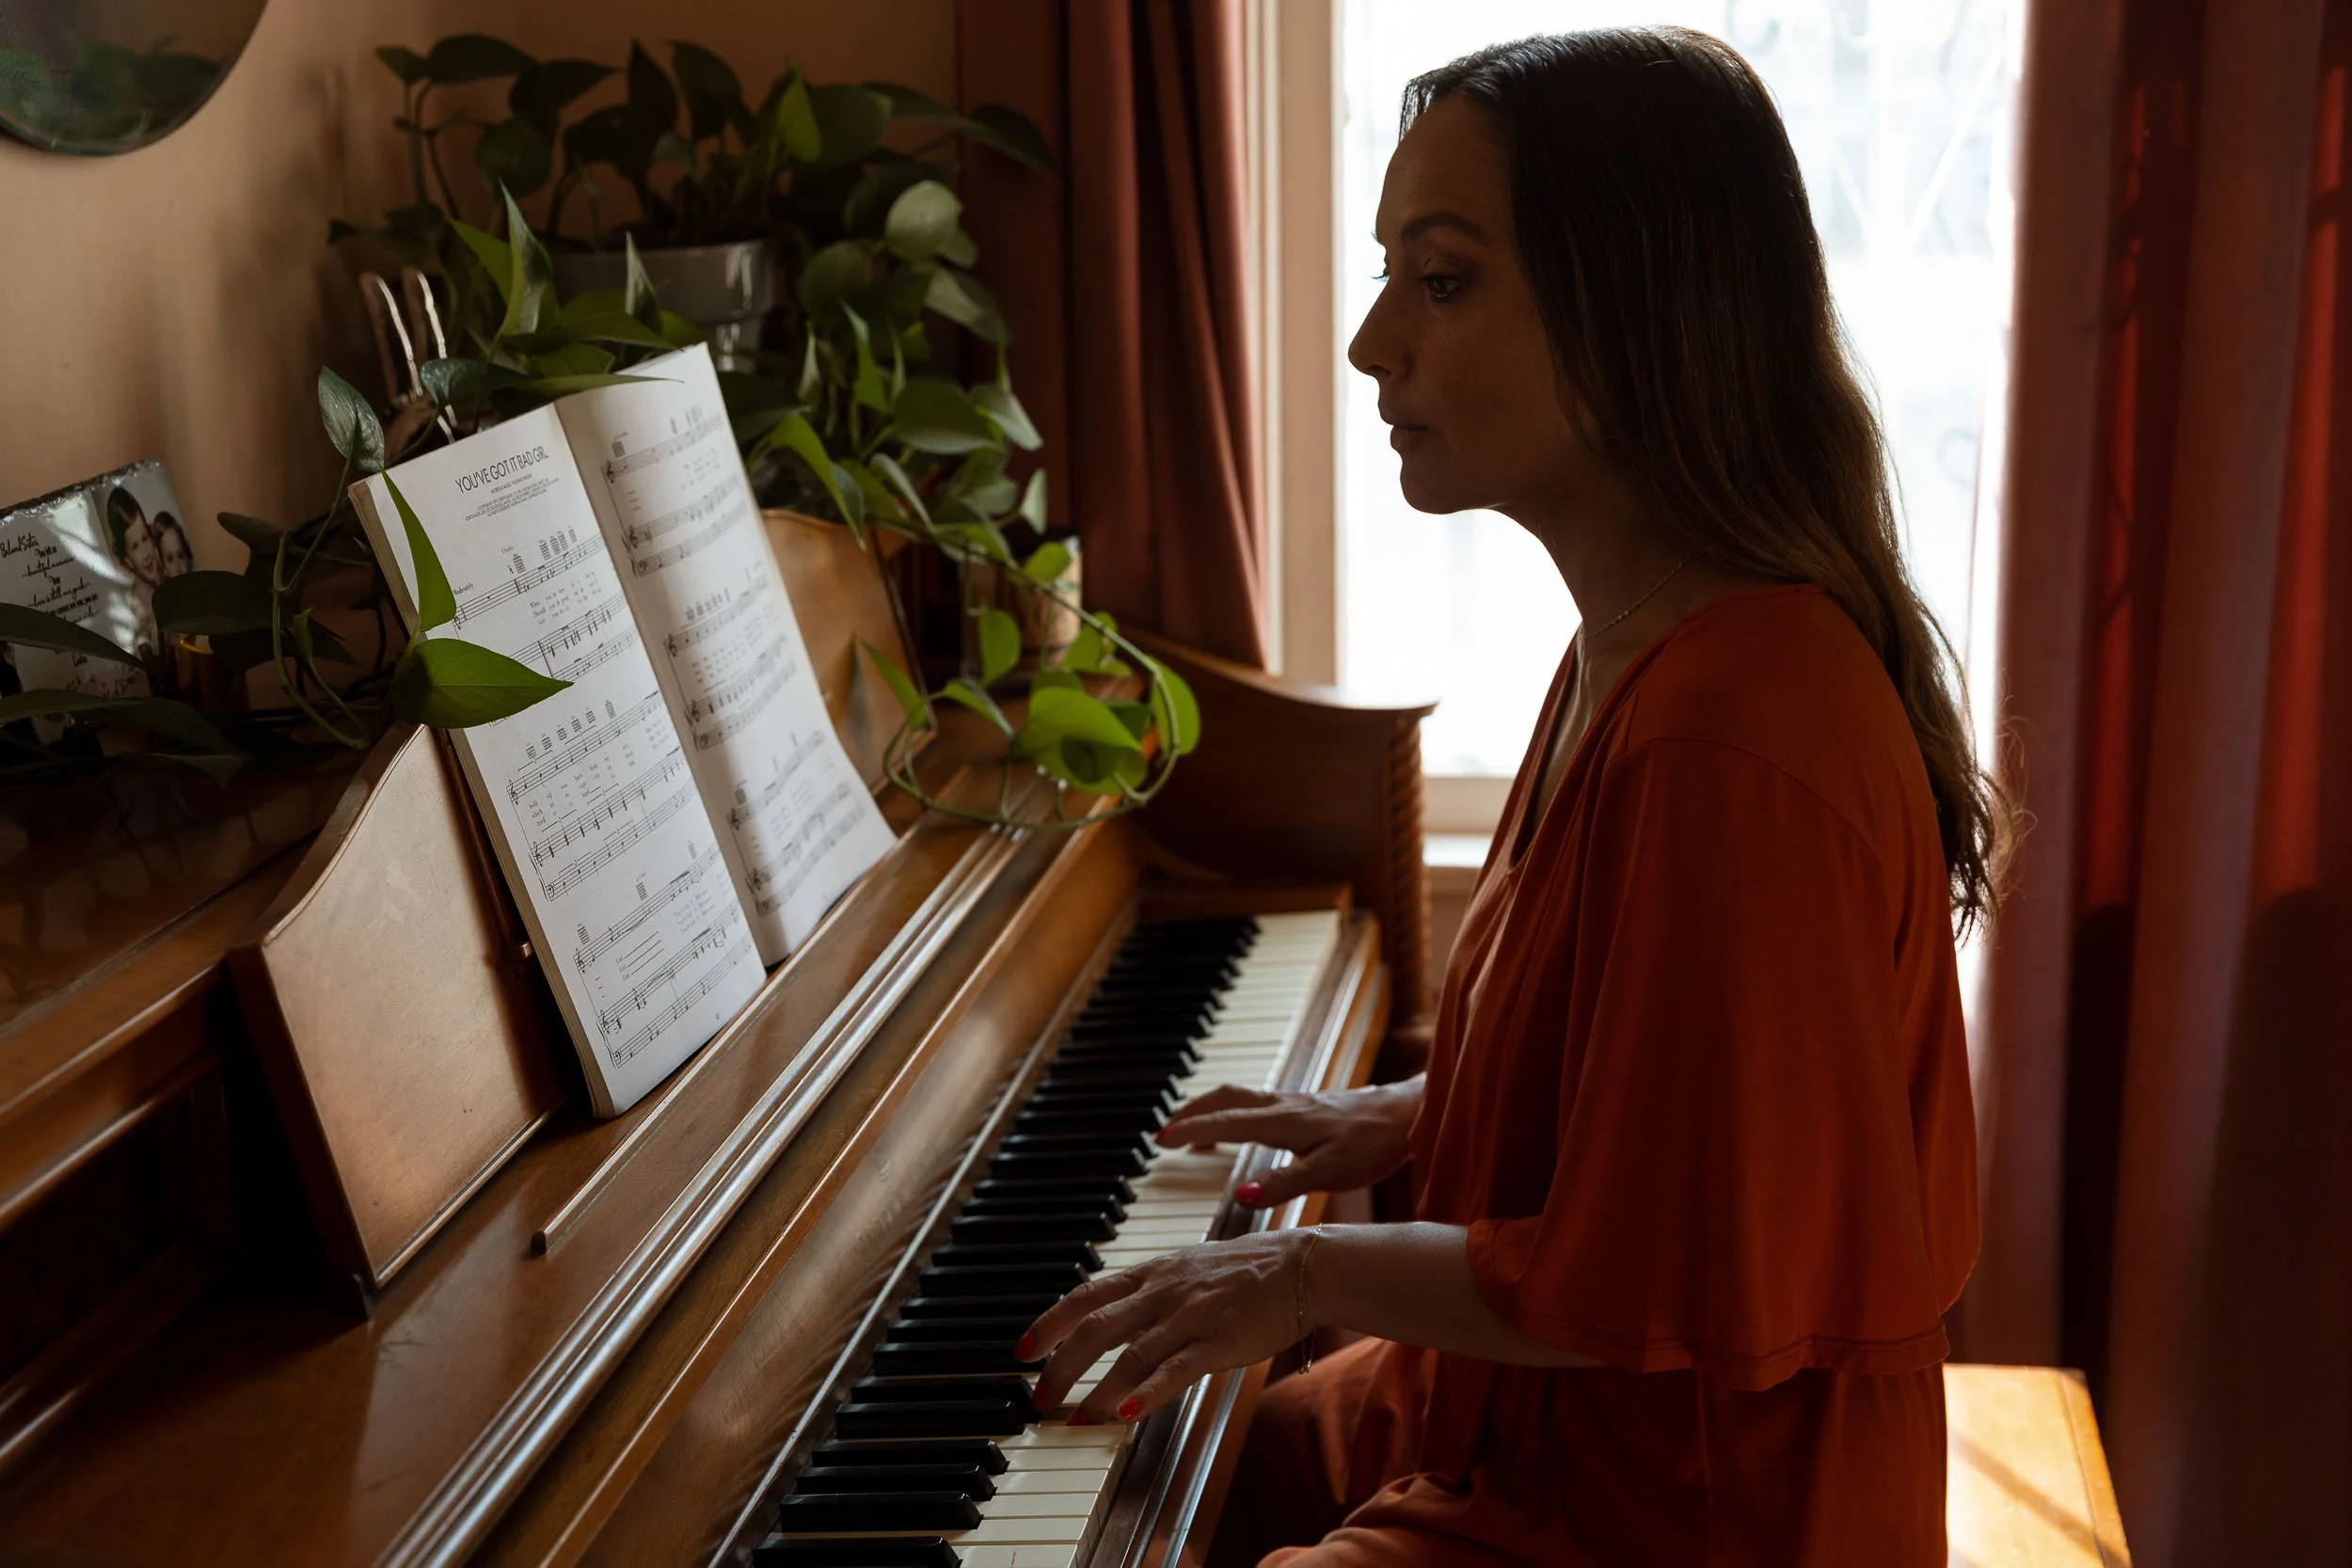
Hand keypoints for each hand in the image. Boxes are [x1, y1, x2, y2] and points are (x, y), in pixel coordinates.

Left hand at [1021, 1230, 1311, 1423]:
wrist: (1304, 1265)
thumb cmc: (1250, 1269)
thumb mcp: (1189, 1267)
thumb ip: (1152, 1290)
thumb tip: (1115, 1315)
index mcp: (1152, 1272)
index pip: (1085, 1296)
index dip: (1047, 1324)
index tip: (1022, 1352)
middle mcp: (1163, 1291)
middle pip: (1094, 1328)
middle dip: (1059, 1366)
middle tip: (1040, 1397)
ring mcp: (1190, 1316)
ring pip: (1128, 1354)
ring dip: (1095, 1389)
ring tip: (1075, 1418)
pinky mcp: (1219, 1342)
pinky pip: (1174, 1370)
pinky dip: (1145, 1393)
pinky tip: (1124, 1414)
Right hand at [1154, 1076, 1421, 1208]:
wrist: (1408, 1115)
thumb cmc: (1373, 1145)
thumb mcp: (1328, 1172)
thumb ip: (1282, 1184)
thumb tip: (1239, 1195)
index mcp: (1283, 1122)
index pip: (1224, 1123)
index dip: (1190, 1130)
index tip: (1160, 1139)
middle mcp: (1284, 1106)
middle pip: (1225, 1099)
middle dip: (1192, 1113)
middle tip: (1165, 1132)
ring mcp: (1296, 1103)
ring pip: (1240, 1097)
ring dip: (1211, 1109)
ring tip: (1191, 1127)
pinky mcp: (1308, 1106)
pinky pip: (1257, 1102)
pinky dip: (1234, 1110)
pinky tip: (1240, 1126)